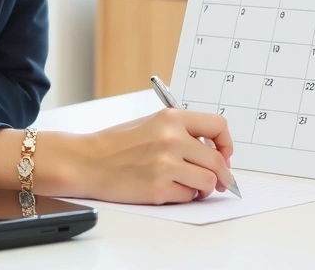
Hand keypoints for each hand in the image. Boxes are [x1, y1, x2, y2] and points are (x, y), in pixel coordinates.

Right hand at [79, 108, 234, 204]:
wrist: (88, 161)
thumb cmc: (116, 144)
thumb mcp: (151, 124)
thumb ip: (181, 132)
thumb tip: (213, 151)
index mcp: (171, 118)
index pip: (218, 126)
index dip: (227, 143)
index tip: (224, 154)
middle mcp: (171, 139)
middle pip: (217, 160)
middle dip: (222, 175)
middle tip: (220, 182)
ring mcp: (165, 164)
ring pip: (207, 182)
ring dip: (203, 188)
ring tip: (191, 186)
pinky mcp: (158, 189)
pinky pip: (188, 196)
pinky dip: (184, 196)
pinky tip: (170, 189)